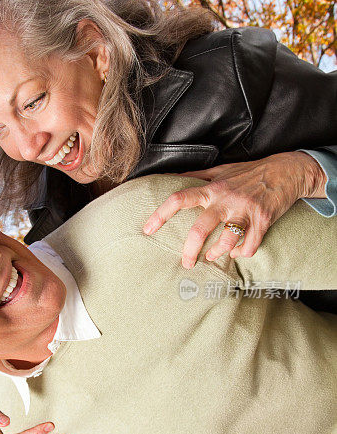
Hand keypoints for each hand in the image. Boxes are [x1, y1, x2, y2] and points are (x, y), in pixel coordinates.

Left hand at [143, 151, 325, 267]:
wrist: (286, 171)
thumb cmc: (248, 172)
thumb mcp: (220, 170)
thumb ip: (195, 176)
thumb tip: (168, 178)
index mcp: (212, 188)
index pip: (179, 199)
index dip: (160, 215)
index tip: (147, 230)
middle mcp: (226, 199)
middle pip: (200, 229)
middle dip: (190, 251)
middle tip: (186, 263)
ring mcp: (245, 211)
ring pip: (227, 240)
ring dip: (217, 253)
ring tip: (212, 256)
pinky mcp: (263, 221)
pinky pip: (249, 246)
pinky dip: (241, 253)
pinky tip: (237, 252)